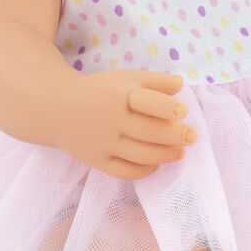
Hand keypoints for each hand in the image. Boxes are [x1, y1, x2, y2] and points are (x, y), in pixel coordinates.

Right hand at [53, 70, 197, 179]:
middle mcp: (111, 120)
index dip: (167, 107)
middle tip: (192, 136)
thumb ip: (154, 80)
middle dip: (175, 136)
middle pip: (149, 132)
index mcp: (119, 95)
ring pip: (141, 155)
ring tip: (180, 151)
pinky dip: (145, 170)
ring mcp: (104, 143)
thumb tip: (181, 85)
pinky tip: (158, 163)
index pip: (147, 101)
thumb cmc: (99, 91)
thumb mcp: (124, 78)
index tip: (183, 110)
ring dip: (166, 155)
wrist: (57, 108)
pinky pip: (126, 172)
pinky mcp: (98, 161)